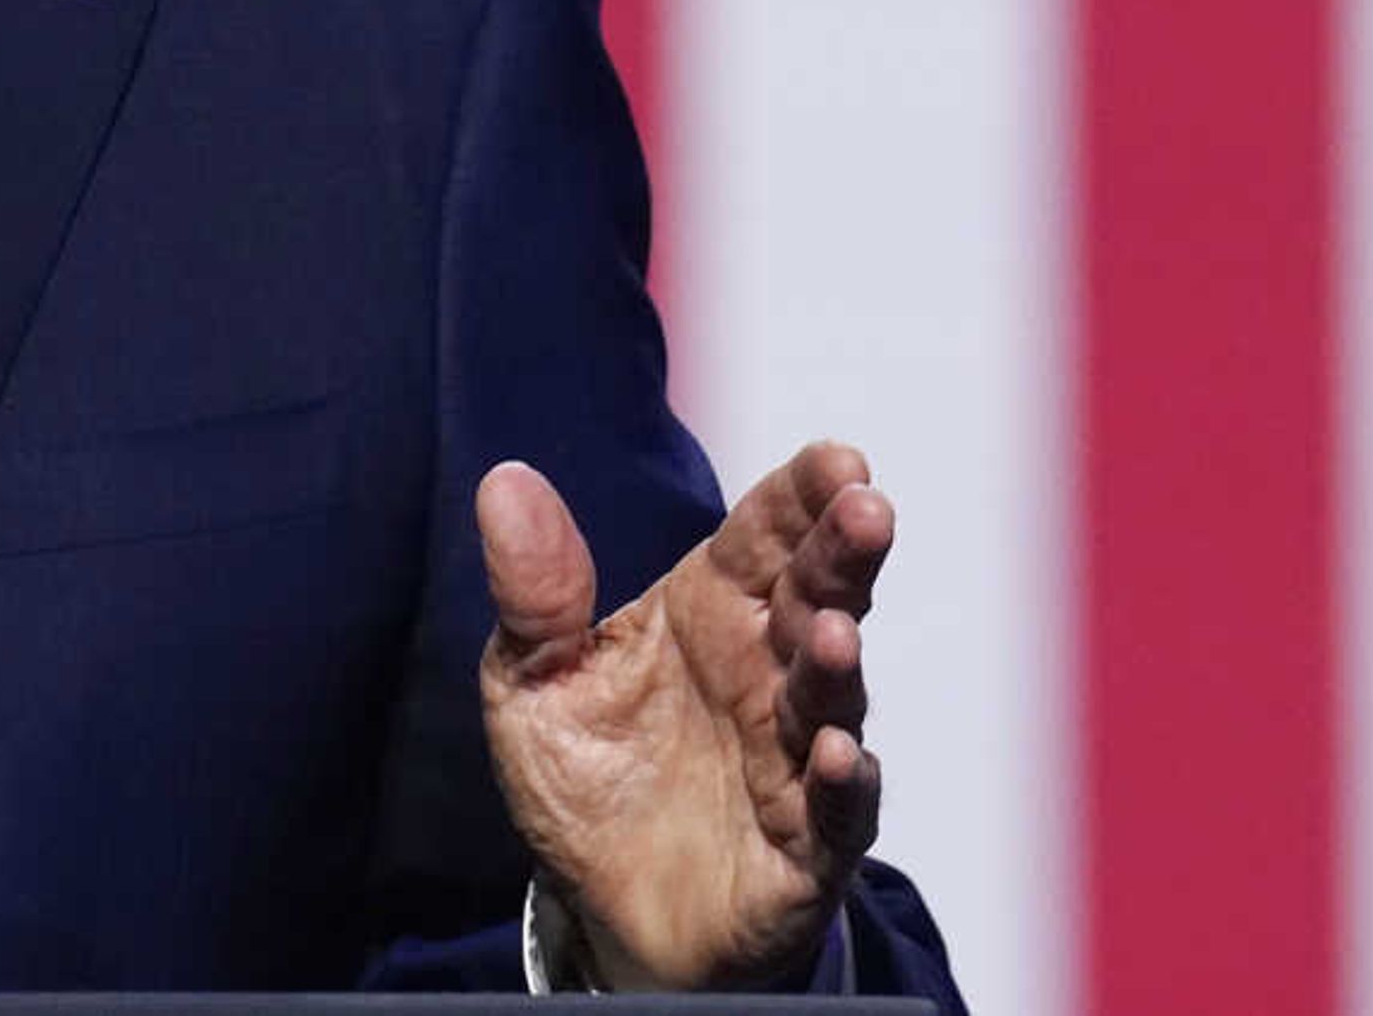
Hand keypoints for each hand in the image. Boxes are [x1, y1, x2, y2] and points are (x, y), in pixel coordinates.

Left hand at [472, 440, 887, 991]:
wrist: (606, 914)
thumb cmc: (588, 780)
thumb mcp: (532, 679)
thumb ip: (533, 590)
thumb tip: (506, 480)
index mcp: (709, 614)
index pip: (764, 538)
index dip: (800, 497)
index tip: (836, 458)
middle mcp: (764, 674)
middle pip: (816, 598)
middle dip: (843, 554)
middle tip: (866, 508)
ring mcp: (792, 759)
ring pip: (828, 701)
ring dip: (837, 666)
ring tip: (832, 630)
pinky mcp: (805, 848)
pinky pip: (832, 813)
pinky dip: (839, 784)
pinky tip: (834, 755)